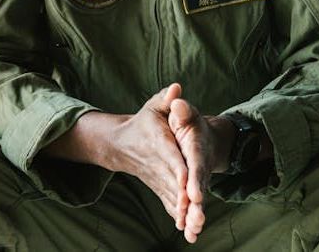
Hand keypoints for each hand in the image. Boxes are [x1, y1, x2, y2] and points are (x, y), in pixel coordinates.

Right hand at [42, 84, 235, 243]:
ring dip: (183, 212)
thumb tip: (176, 88)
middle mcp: (157, 163)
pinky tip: (189, 229)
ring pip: (172, 197)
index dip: (179, 169)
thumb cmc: (144, 121)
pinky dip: (178, 216)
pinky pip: (169, 202)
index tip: (188, 182)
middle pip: (173, 182)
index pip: (170, 157)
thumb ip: (166, 97)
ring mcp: (157, 178)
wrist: (121, 144)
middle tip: (197, 212)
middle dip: (185, 197)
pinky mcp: (158, 187)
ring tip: (196, 226)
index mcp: (158, 142)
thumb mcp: (154, 106)